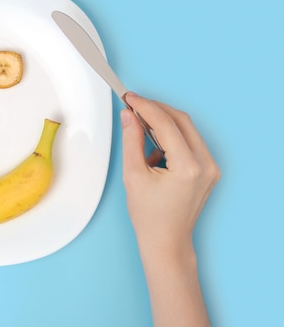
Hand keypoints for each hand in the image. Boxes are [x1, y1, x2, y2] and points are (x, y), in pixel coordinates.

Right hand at [121, 92, 219, 256]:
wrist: (166, 241)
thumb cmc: (149, 216)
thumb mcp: (133, 175)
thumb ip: (130, 140)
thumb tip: (129, 115)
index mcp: (188, 167)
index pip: (166, 123)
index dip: (145, 106)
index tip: (130, 98)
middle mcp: (206, 165)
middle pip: (181, 120)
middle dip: (156, 109)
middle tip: (134, 105)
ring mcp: (211, 168)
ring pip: (187, 129)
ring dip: (164, 122)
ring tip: (140, 125)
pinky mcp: (209, 170)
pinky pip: (190, 142)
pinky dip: (171, 137)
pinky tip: (153, 147)